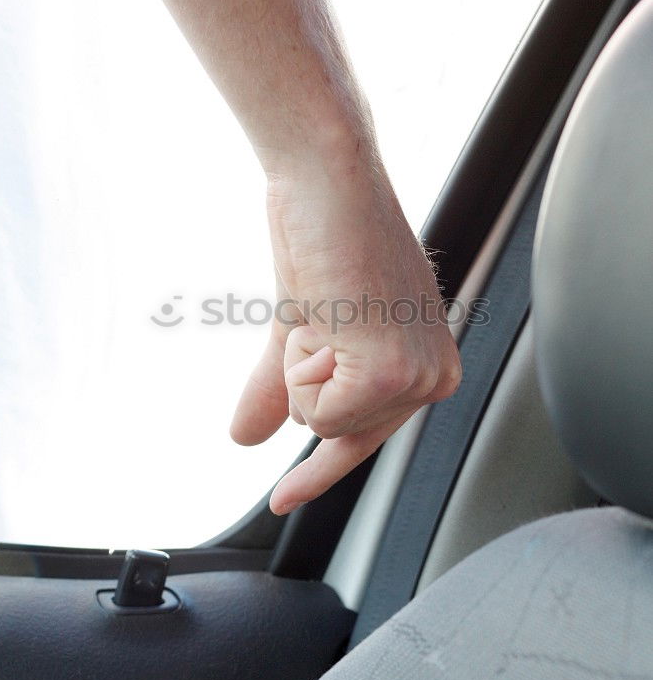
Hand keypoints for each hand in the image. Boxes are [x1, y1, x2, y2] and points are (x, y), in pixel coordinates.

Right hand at [230, 151, 461, 513]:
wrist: (328, 180)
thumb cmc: (324, 237)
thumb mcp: (304, 330)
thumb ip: (280, 389)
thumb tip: (245, 438)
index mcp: (424, 364)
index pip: (362, 437)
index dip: (319, 471)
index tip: (280, 499)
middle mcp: (434, 377)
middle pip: (332, 431)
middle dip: (305, 371)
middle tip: (325, 306)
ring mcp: (416, 379)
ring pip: (319, 421)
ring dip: (301, 359)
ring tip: (328, 300)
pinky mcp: (388, 375)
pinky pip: (315, 413)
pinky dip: (300, 363)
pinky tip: (326, 311)